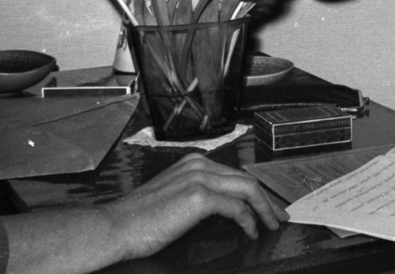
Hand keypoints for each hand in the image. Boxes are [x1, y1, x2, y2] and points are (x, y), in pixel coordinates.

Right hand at [106, 153, 287, 258]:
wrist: (115, 227)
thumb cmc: (139, 220)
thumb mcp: (174, 198)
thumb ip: (198, 196)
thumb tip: (225, 210)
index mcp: (193, 162)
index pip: (234, 174)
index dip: (255, 191)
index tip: (267, 206)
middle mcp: (199, 164)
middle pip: (246, 179)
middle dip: (267, 199)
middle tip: (279, 217)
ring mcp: (199, 178)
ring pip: (247, 189)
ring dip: (264, 209)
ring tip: (270, 225)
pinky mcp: (199, 196)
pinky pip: (236, 207)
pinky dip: (248, 220)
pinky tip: (250, 232)